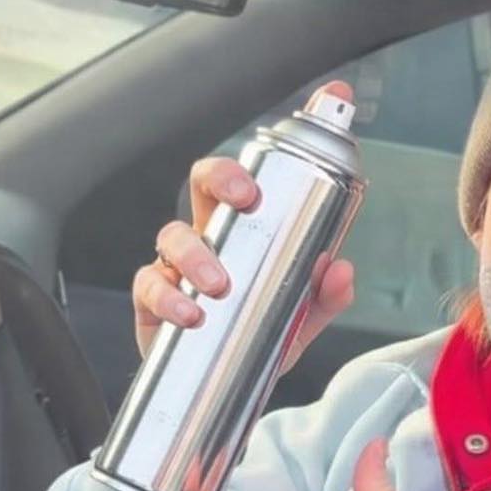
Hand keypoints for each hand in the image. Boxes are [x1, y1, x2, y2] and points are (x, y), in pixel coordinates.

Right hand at [132, 80, 355, 371]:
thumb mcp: (304, 315)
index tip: (329, 102)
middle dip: (224, 176)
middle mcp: (213, 237)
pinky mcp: (153, 301)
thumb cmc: (261, 336)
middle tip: (247, 198)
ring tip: (219, 283)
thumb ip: (326, 294)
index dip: (293, 138)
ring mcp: (179, 267)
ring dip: (196, 252)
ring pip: (173, 232)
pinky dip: (168, 296)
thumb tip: (341, 269)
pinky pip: (149, 285)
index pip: (265, 175)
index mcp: (250, 229)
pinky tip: (191, 313)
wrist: (228, 389)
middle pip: (206, 182)